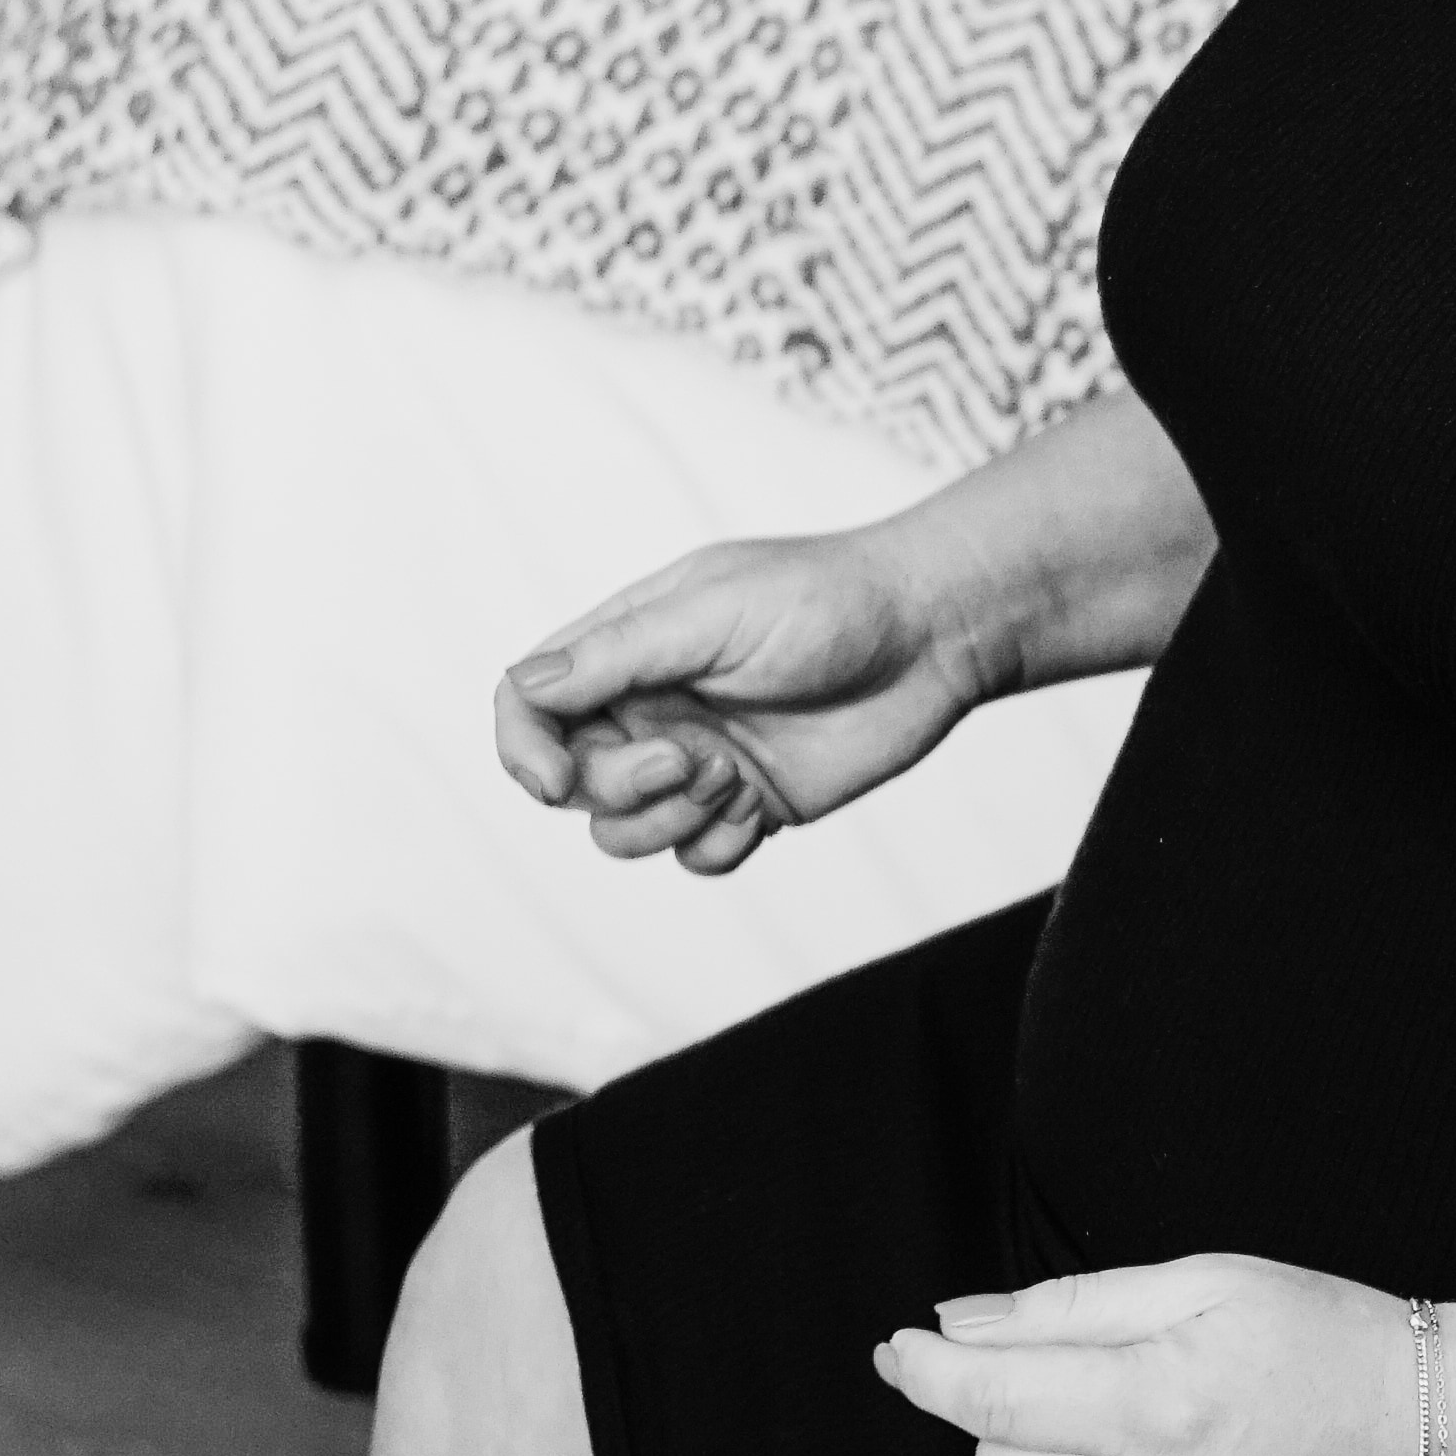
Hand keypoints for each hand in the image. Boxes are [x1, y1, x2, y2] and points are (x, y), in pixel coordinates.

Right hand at [497, 526, 974, 874]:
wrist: (933, 634)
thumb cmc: (828, 599)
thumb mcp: (714, 612)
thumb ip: (618, 654)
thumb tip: (524, 687)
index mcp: (626, 647)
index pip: (529, 705)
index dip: (522, 750)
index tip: (554, 782)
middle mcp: (650, 706)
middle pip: (573, 782)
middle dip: (621, 786)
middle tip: (695, 759)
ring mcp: (697, 760)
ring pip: (624, 832)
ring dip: (669, 819)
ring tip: (736, 779)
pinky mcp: (748, 804)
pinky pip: (695, 857)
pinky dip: (719, 844)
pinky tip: (765, 805)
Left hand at [871, 1260, 1455, 1455]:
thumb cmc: (1336, 1342)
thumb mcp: (1211, 1284)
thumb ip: (1071, 1306)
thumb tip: (954, 1325)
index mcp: (1159, 1401)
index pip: (986, 1399)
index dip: (927, 1371)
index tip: (903, 1353)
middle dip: (1016, 1422)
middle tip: (1086, 1388)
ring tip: (1136, 1451)